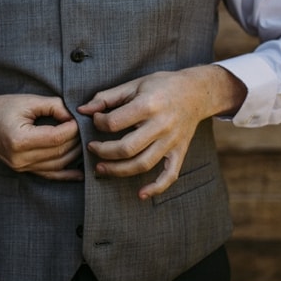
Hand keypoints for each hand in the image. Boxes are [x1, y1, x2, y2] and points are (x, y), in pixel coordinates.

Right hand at [0, 94, 83, 179]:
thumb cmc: (0, 108)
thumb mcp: (27, 101)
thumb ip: (54, 106)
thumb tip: (75, 115)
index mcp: (20, 140)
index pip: (58, 137)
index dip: (74, 127)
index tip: (80, 117)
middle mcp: (21, 158)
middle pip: (60, 152)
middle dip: (77, 139)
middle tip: (85, 126)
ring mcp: (22, 167)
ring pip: (58, 165)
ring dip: (75, 153)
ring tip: (83, 139)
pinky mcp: (24, 170)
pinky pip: (50, 175)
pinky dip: (67, 174)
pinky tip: (80, 172)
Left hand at [79, 65, 246, 199]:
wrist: (198, 91)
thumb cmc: (162, 86)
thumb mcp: (135, 85)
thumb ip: (107, 97)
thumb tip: (83, 110)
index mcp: (149, 104)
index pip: (114, 123)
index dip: (98, 124)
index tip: (96, 121)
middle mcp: (162, 125)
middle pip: (126, 149)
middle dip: (103, 152)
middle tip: (92, 149)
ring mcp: (172, 141)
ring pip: (142, 164)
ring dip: (118, 171)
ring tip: (101, 168)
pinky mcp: (179, 151)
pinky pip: (170, 175)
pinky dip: (156, 187)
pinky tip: (140, 195)